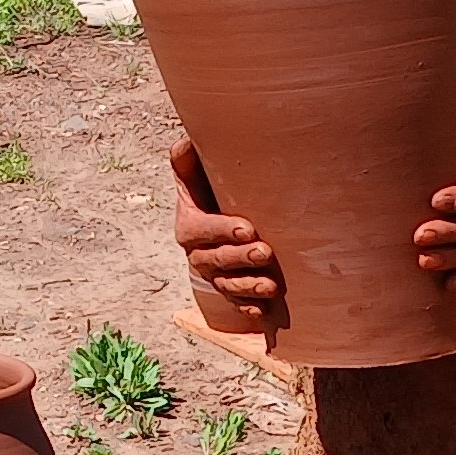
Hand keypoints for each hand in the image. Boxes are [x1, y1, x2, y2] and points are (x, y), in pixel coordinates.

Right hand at [169, 136, 280, 313]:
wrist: (216, 221)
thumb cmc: (209, 192)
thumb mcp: (195, 174)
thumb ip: (188, 161)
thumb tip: (185, 143)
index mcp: (189, 226)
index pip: (203, 229)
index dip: (223, 230)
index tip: (248, 228)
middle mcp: (199, 254)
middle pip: (217, 260)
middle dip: (241, 258)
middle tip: (265, 252)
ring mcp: (215, 276)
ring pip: (228, 285)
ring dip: (249, 287)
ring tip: (270, 286)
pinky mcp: (230, 290)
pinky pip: (237, 303)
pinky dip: (249, 308)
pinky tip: (262, 311)